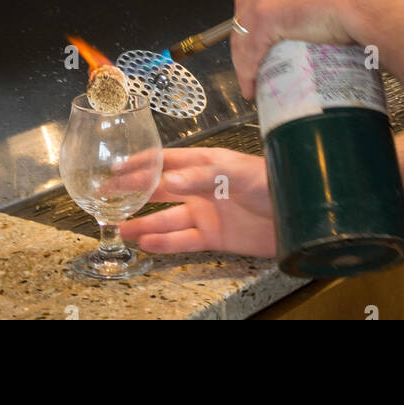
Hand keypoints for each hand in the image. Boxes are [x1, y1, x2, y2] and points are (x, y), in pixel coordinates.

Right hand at [116, 147, 275, 258]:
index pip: (167, 161)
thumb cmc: (271, 182)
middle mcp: (201, 187)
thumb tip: (168, 179)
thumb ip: (202, 176)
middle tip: (105, 196)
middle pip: (161, 189)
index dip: (142, 163)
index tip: (116, 168)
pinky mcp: (214, 236)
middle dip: (134, 192)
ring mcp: (207, 212)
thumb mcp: (237, 172)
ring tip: (118, 226)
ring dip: (144, 222)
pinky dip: (164, 243)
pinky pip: (183, 240)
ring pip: (167, 218)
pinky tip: (145, 243)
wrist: (298, 214)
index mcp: (206, 163)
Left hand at [232, 0, 385, 99]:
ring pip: (242, 34)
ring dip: (244, 62)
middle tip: (254, 64)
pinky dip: (248, 72)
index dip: (252, 24)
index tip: (256, 43)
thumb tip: (318, 22)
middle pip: (243, 15)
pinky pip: (249, 51)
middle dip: (245, 42)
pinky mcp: (265, 17)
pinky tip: (252, 85)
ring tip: (253, 81)